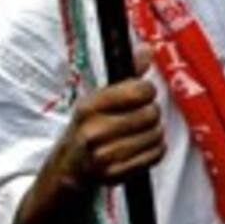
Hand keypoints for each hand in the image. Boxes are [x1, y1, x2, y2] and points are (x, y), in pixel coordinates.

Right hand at [55, 57, 164, 190]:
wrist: (69, 167)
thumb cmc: (89, 126)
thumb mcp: (101, 97)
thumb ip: (128, 73)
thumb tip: (147, 49)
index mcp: (89, 106)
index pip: (139, 90)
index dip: (147, 91)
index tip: (142, 95)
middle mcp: (93, 131)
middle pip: (151, 113)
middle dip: (151, 113)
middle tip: (139, 117)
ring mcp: (103, 156)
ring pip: (155, 135)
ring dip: (154, 132)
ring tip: (139, 133)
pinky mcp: (115, 174)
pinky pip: (155, 155)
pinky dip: (155, 149)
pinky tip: (141, 147)